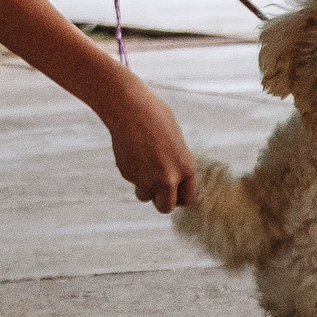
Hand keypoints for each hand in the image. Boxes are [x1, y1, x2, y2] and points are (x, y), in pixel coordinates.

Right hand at [98, 77, 196, 212]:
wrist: (129, 109)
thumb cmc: (155, 117)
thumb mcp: (176, 140)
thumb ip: (177, 162)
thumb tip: (174, 176)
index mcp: (185, 168)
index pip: (187, 199)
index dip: (179, 197)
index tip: (174, 194)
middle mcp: (168, 179)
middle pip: (165, 207)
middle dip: (162, 201)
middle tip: (158, 190)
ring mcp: (146, 179)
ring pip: (145, 196)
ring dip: (144, 187)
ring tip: (143, 164)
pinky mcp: (129, 176)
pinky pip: (133, 181)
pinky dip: (133, 172)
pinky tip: (133, 152)